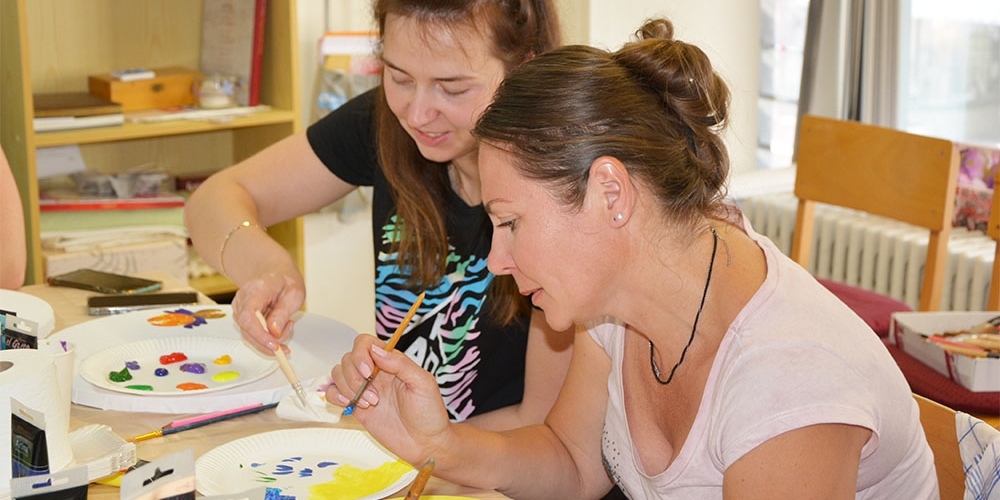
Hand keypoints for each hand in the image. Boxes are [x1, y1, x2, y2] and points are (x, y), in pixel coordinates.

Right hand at [230, 271, 304, 353]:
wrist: (276, 273)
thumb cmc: (286, 282)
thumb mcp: (294, 294)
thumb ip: (283, 313)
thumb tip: (274, 331)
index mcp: (256, 289)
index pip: (248, 316)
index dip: (259, 334)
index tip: (274, 345)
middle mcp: (243, 299)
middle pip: (246, 329)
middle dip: (267, 342)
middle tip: (285, 346)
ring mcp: (239, 307)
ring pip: (248, 334)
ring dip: (268, 341)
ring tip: (286, 328)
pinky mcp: (241, 316)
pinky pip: (250, 333)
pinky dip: (264, 338)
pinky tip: (278, 330)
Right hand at [328, 335, 452, 463]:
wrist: (425, 444)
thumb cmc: (429, 413)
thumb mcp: (422, 383)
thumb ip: (400, 364)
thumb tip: (376, 350)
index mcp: (391, 362)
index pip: (366, 343)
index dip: (361, 354)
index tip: (368, 372)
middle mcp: (375, 373)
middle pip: (348, 358)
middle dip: (354, 376)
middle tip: (374, 396)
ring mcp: (364, 389)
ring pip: (338, 373)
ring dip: (348, 387)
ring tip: (369, 404)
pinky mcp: (356, 406)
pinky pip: (334, 393)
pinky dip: (335, 395)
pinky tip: (349, 404)